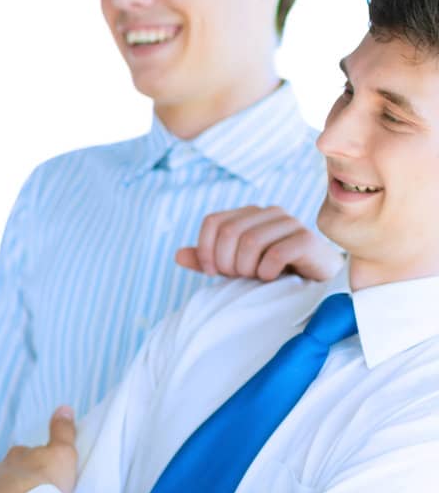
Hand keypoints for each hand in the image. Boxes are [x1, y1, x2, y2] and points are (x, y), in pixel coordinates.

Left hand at [175, 205, 340, 281]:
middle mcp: (269, 212)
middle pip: (229, 232)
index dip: (205, 250)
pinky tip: (272, 278)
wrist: (315, 280)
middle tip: (237, 277)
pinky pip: (276, 254)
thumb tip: (178, 255)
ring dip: (246, 268)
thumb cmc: (271, 271)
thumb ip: (207, 259)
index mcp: (248, 214)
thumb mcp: (234, 266)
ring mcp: (290, 223)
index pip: (213, 222)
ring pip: (251, 241)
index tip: (212, 272)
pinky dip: (267, 272)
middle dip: (226, 262)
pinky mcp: (307, 239)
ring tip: (255, 277)